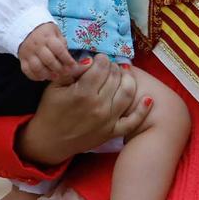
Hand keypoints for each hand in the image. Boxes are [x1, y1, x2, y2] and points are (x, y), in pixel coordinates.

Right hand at [15, 56, 152, 164]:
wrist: (50, 140)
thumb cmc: (50, 110)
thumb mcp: (55, 86)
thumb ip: (72, 71)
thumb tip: (90, 60)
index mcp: (82, 93)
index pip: (102, 67)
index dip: (102, 59)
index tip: (99, 60)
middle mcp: (98, 106)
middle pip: (115, 77)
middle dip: (113, 67)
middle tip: (108, 67)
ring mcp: (108, 120)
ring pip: (127, 93)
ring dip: (128, 80)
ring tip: (123, 75)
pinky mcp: (113, 132)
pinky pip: (133, 121)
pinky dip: (143, 110)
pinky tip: (148, 98)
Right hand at [17, 23, 77, 82]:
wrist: (26, 29)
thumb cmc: (45, 32)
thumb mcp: (56, 32)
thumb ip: (62, 44)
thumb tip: (69, 57)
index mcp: (48, 37)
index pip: (59, 50)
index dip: (67, 59)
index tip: (73, 66)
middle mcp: (37, 45)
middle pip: (49, 60)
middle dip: (59, 69)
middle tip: (66, 73)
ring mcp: (28, 53)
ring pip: (37, 67)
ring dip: (48, 74)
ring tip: (55, 76)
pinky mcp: (22, 59)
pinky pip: (27, 71)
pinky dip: (35, 76)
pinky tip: (43, 77)